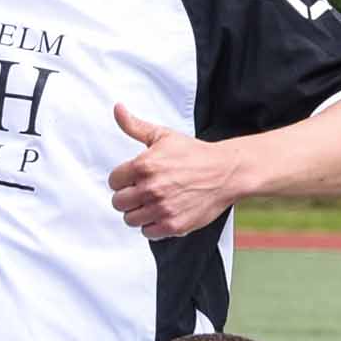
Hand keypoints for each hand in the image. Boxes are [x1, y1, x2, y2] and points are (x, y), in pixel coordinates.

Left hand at [108, 105, 244, 237]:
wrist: (227, 172)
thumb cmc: (193, 153)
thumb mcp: (162, 136)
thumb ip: (134, 126)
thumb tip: (117, 108)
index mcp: (144, 166)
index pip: (113, 182)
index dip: (123, 180)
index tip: (134, 178)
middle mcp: (151, 189)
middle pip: (118, 203)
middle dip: (128, 197)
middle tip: (143, 191)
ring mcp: (162, 208)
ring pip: (130, 219)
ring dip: (139, 212)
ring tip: (153, 202)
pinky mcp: (174, 225)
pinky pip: (147, 232)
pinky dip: (153, 225)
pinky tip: (163, 212)